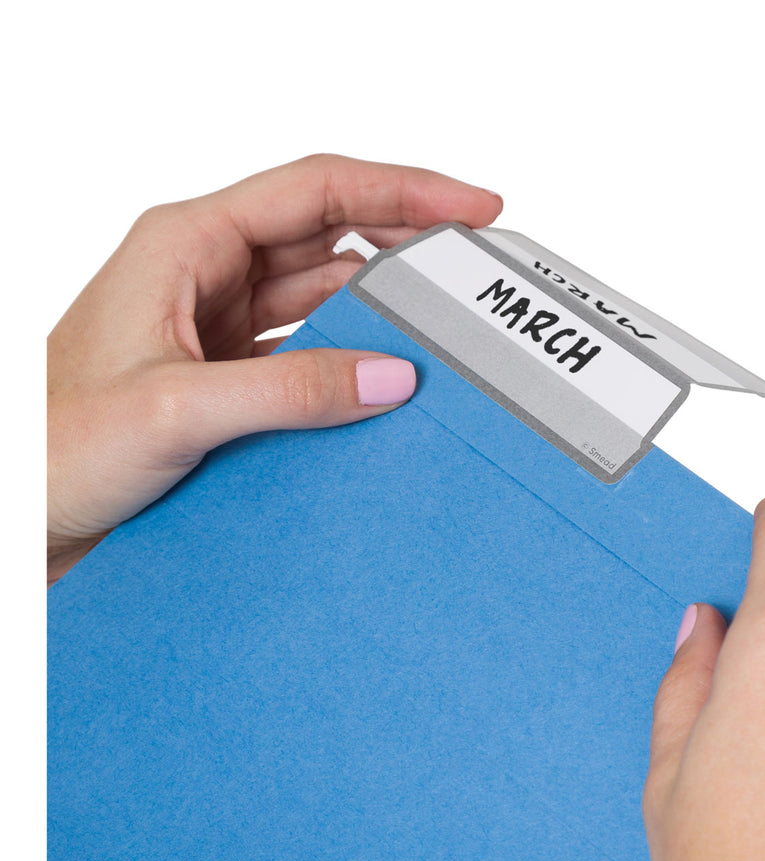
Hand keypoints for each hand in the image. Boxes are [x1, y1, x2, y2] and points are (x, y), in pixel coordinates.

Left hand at [47, 154, 501, 583]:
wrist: (24, 516)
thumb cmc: (56, 448)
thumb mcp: (177, 409)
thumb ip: (290, 389)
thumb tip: (393, 376)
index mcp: (185, 242)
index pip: (317, 190)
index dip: (403, 192)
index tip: (469, 209)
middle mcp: (205, 271)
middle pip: (329, 234)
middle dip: (404, 245)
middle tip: (469, 269)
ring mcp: (218, 323)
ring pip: (324, 293)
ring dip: (381, 309)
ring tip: (441, 329)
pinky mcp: (228, 373)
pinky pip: (309, 350)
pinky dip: (352, 361)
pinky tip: (384, 380)